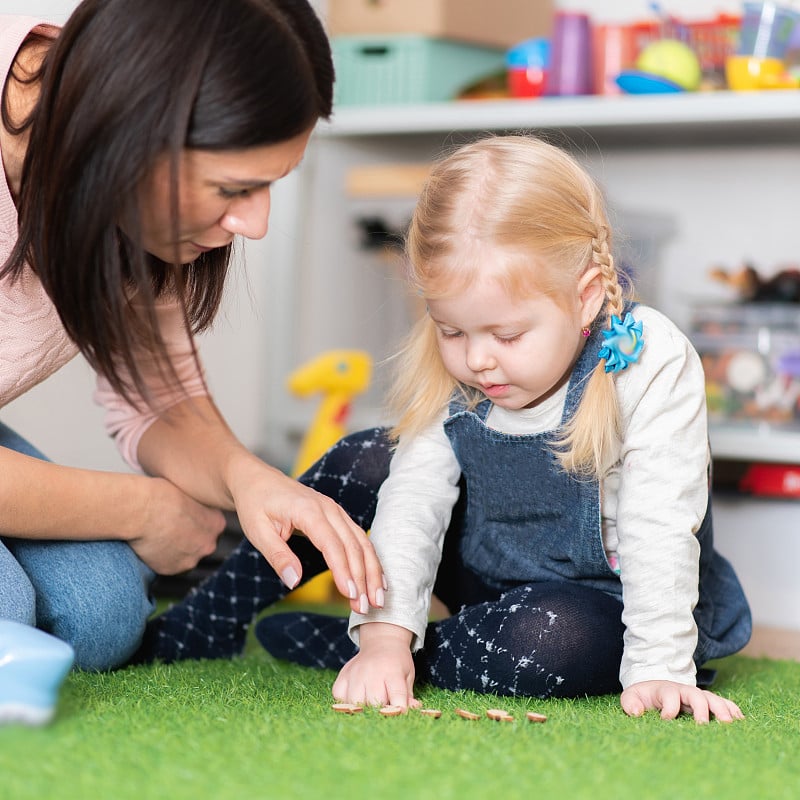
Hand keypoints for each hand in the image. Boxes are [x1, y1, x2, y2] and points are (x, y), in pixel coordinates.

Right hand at [129, 476, 225, 574]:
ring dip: (176, 549)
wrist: (140, 510)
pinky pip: (168, 564)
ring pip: (186, 555)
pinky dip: (161, 557)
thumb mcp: (191, 492)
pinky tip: (152, 544)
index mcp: (217, 523)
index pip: (212, 525)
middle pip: (202, 542)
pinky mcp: (171, 569)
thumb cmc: (162, 493)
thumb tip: (196, 506)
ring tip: (160, 534)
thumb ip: (200, 504)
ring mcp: (191, 559)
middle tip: (171, 525)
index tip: (185, 515)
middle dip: (190, 536)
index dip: (198, 520)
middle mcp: (209, 544)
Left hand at [227, 453, 383, 615]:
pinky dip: (369, 559)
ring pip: (362, 542)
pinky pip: (359, 538)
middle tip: (365, 607)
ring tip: (377, 599)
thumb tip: (293, 581)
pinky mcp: (338, 516)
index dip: (343, 570)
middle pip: (353, 545)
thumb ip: (277, 555)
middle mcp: (328, 508)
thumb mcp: (257, 531)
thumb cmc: (255, 504)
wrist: (257, 479)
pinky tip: (375, 579)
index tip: (349, 595)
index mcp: (308, 510)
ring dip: (371, 571)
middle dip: (362, 578)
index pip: (332, 544)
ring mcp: (336, 510)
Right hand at [332, 623, 418, 708]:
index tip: (401, 713)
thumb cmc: (397, 663)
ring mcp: (355, 673)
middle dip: (380, 710)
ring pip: (354, 702)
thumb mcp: (407, 676)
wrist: (382, 642)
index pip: (397, 696)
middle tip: (385, 707)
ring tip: (369, 703)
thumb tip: (412, 710)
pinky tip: (356, 696)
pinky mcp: (343, 675)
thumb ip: (408, 696)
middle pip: (373, 703)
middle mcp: (372, 672)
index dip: (400, 709)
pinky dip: (345, 701)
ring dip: (362, 707)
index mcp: (392, 672)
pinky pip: (339, 696)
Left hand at [621, 680, 744, 723]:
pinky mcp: (708, 703)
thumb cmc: (643, 697)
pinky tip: (740, 721)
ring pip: (713, 699)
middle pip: (696, 695)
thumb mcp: (632, 697)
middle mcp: (684, 691)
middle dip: (700, 709)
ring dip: (722, 710)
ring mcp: (698, 696)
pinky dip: (732, 710)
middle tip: (704, 725)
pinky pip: (723, 703)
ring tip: (729, 724)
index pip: (670, 695)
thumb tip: (636, 712)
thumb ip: (630, 703)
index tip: (666, 719)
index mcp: (665, 689)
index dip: (669, 707)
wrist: (655, 689)